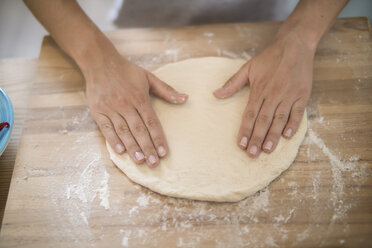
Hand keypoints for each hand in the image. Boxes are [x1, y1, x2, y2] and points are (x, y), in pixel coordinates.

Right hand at [84, 53, 187, 166]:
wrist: (100, 61)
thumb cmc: (127, 71)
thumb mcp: (149, 77)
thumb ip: (167, 90)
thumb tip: (185, 98)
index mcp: (140, 98)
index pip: (152, 122)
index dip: (158, 138)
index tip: (164, 152)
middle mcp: (126, 104)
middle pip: (138, 130)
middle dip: (147, 148)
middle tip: (154, 163)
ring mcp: (111, 108)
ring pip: (123, 131)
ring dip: (132, 147)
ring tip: (140, 161)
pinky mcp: (98, 111)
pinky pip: (106, 128)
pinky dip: (113, 140)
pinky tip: (121, 152)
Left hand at [213, 33, 313, 157]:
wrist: (295, 45)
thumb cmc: (269, 57)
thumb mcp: (248, 67)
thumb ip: (232, 83)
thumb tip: (215, 94)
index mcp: (259, 89)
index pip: (250, 114)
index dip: (245, 130)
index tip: (240, 144)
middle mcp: (274, 94)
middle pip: (264, 120)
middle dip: (257, 138)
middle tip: (252, 154)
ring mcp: (289, 95)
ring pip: (280, 119)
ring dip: (273, 136)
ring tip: (267, 150)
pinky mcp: (302, 95)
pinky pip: (298, 113)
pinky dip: (293, 124)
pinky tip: (287, 136)